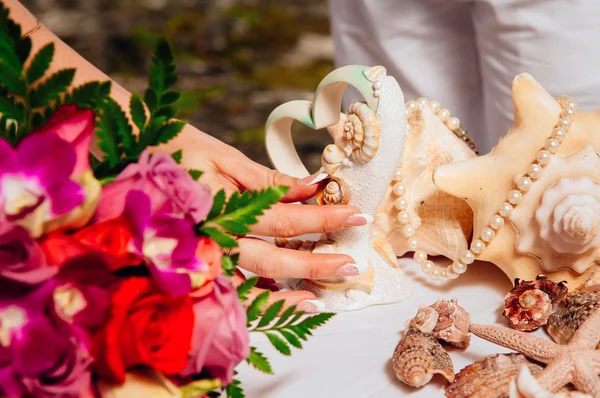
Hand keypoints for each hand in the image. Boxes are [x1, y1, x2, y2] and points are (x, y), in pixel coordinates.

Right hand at [160, 127, 368, 310]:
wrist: (128, 154)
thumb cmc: (178, 148)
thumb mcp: (226, 156)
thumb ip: (269, 180)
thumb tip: (314, 187)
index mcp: (221, 204)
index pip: (283, 218)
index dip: (322, 217)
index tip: (355, 216)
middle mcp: (209, 235)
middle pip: (271, 258)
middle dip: (314, 264)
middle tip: (350, 267)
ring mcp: (196, 255)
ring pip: (244, 284)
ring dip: (283, 294)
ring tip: (317, 299)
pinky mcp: (188, 263)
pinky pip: (224, 288)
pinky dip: (251, 296)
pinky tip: (276, 298)